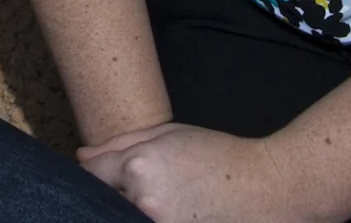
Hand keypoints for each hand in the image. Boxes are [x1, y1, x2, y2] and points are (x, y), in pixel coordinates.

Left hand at [79, 122, 305, 222]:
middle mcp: (145, 202)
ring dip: (131, 211)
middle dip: (113, 197)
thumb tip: (81, 158)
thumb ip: (120, 145)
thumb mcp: (169, 135)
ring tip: (164, 199)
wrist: (269, 188)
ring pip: (124, 217)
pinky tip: (173, 210)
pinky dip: (153, 217)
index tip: (106, 176)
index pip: (92, 176)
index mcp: (139, 167)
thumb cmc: (219, 156)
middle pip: (105, 203)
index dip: (95, 175)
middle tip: (140, 191)